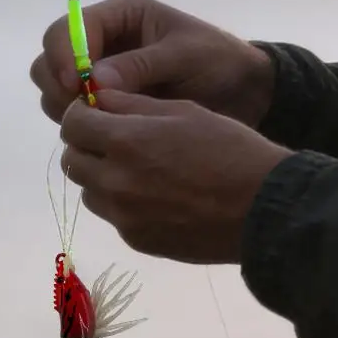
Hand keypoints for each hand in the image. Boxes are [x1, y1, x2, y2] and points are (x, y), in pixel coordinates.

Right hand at [30, 0, 275, 125]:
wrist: (245, 95)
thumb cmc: (219, 63)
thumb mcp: (187, 55)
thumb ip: (143, 64)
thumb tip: (95, 79)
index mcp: (118, 17)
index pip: (66, 30)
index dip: (62, 56)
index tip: (76, 86)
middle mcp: (100, 42)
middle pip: (49, 58)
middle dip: (57, 84)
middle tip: (82, 111)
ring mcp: (97, 75)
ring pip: (53, 88)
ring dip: (64, 107)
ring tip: (96, 124)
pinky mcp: (103, 104)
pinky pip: (72, 113)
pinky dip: (78, 124)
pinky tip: (103, 134)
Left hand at [59, 89, 290, 263]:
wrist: (265, 209)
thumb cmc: (230, 149)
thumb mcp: (184, 111)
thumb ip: (132, 104)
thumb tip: (95, 98)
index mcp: (125, 142)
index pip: (72, 124)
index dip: (80, 114)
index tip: (96, 113)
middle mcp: (114, 181)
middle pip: (73, 159)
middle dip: (87, 145)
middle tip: (113, 139)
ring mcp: (122, 215)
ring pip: (88, 190)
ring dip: (100, 175)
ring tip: (136, 169)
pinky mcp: (135, 238)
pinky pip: (112, 216)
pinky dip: (121, 202)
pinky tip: (154, 196)